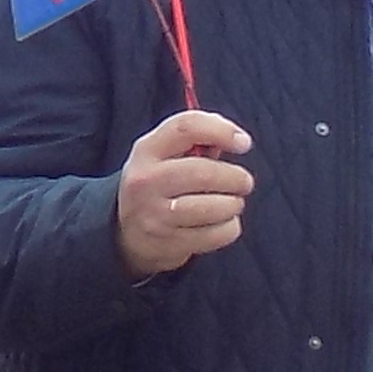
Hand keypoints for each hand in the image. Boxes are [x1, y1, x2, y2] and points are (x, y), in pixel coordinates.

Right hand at [114, 109, 252, 275]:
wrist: (128, 234)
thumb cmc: (159, 185)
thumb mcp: (164, 156)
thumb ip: (198, 141)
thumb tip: (235, 139)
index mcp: (147, 150)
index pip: (186, 128)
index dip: (221, 131)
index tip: (244, 143)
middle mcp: (147, 181)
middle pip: (204, 172)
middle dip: (235, 177)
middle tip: (244, 182)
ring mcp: (156, 215)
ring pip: (212, 207)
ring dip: (234, 204)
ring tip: (234, 203)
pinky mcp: (169, 243)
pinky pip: (215, 234)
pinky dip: (229, 228)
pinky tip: (224, 223)